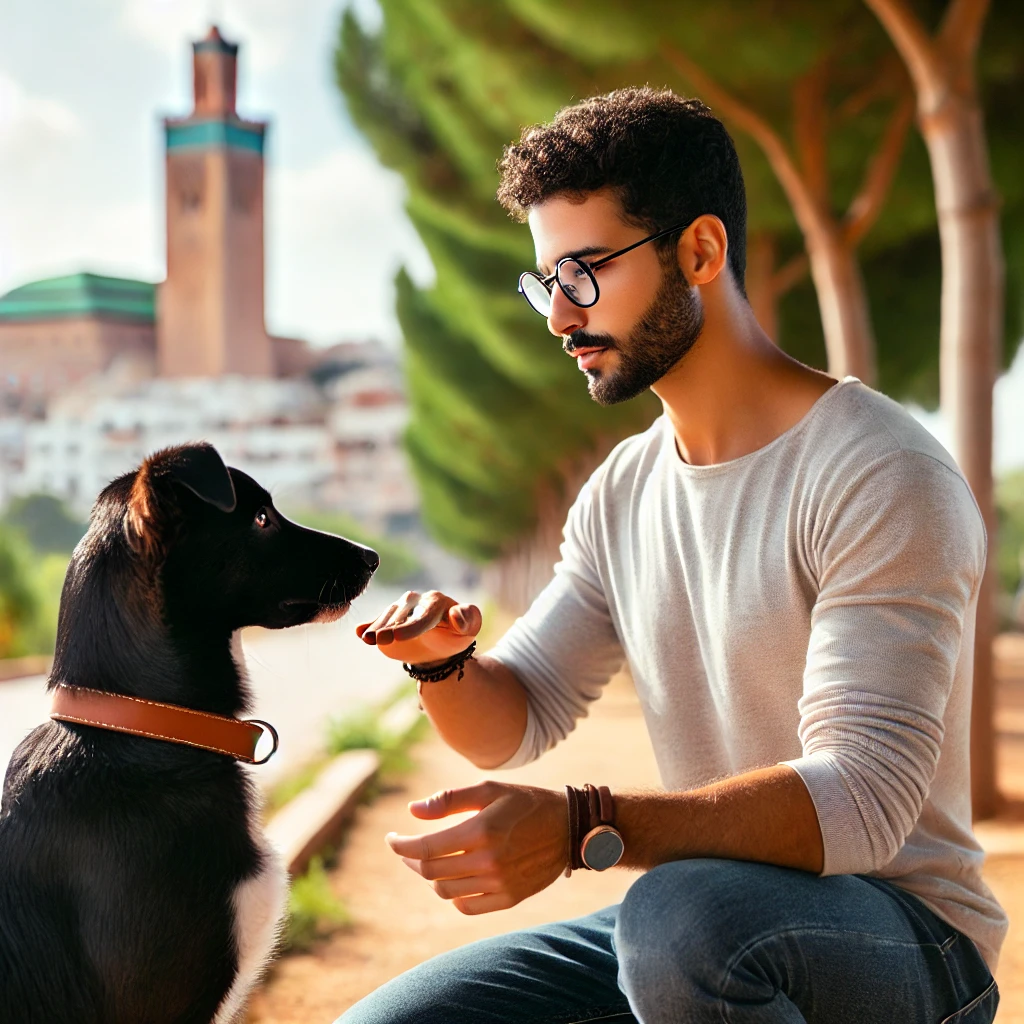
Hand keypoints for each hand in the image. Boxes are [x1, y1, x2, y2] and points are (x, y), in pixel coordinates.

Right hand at [356, 590, 480, 664]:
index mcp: (436, 601)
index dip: (410, 627)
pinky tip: (360, 632)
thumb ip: (469, 619)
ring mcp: (399, 609)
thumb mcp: (471, 629)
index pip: (422, 615)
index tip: (397, 636)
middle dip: (390, 626)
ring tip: (368, 639)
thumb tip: (455, 616)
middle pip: (401, 614)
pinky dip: (368, 626)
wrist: (440, 645)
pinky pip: (376, 621)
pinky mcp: (388, 620)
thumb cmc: (457, 634)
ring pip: (387, 617)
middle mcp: (415, 601)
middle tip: (380, 639)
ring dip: (376, 627)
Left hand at [386, 782, 568, 913]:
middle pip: (431, 870)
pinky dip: (453, 896)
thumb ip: (449, 800)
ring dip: (430, 877)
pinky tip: (453, 879)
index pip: (424, 848)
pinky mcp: (509, 899)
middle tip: (407, 848)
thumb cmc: (525, 802)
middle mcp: (488, 861)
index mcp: (481, 831)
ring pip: (445, 891)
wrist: (569, 827)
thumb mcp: (489, 790)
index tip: (391, 839)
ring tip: (430, 861)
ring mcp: (499, 884)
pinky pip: (467, 907)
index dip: (401, 845)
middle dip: (411, 859)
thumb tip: (413, 812)